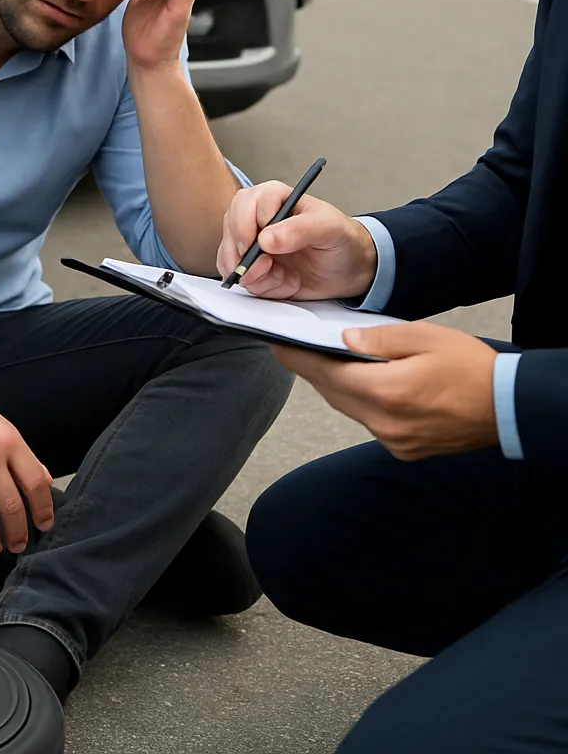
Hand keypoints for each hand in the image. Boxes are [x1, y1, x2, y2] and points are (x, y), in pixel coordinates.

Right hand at [217, 180, 378, 299]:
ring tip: (281, 276)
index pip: (245, 204)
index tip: (263, 246)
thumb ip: (299, 230)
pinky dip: (257, 285)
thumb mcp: (329, 229)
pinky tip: (278, 281)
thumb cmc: (341, 240)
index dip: (249, 226)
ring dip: (253, 274)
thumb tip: (265, 239)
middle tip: (267, 266)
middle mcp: (255, 216)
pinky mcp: (249, 265)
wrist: (347, 270)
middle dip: (244, 254)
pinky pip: (237, 276)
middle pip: (230, 228)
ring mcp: (249, 242)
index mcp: (273, 196)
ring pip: (229, 256)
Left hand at [271, 322, 498, 459]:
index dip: (297, 359)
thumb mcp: (425, 337)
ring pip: (348, 409)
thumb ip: (379, 338)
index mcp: (385, 391)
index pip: (325, 373)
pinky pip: (367, 422)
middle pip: (332, 393)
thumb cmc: (472, 368)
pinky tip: (361, 385)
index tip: (275, 346)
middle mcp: (383, 421)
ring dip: (336, 386)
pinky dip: (359, 402)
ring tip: (325, 362)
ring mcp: (392, 439)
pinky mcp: (403, 448)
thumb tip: (342, 340)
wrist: (510, 406)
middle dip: (313, 370)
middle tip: (294, 349)